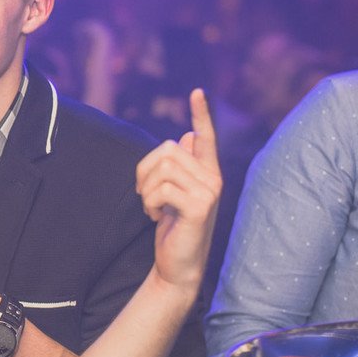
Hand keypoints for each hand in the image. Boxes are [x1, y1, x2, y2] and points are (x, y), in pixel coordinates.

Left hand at [135, 88, 221, 292]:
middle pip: (168, 149)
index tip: (197, 91)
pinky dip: (150, 202)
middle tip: (145, 195)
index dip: (201, 114)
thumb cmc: (173, 227)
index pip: (205, 136)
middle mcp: (213, 177)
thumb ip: (180, 167)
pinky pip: (162, 188)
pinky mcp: (200, 206)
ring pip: (163, 167)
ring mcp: (210, 191)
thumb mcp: (172, 194)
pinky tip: (156, 216)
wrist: (178, 264)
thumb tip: (187, 136)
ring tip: (152, 207)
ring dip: (146, 189)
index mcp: (206, 171)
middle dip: (144, 170)